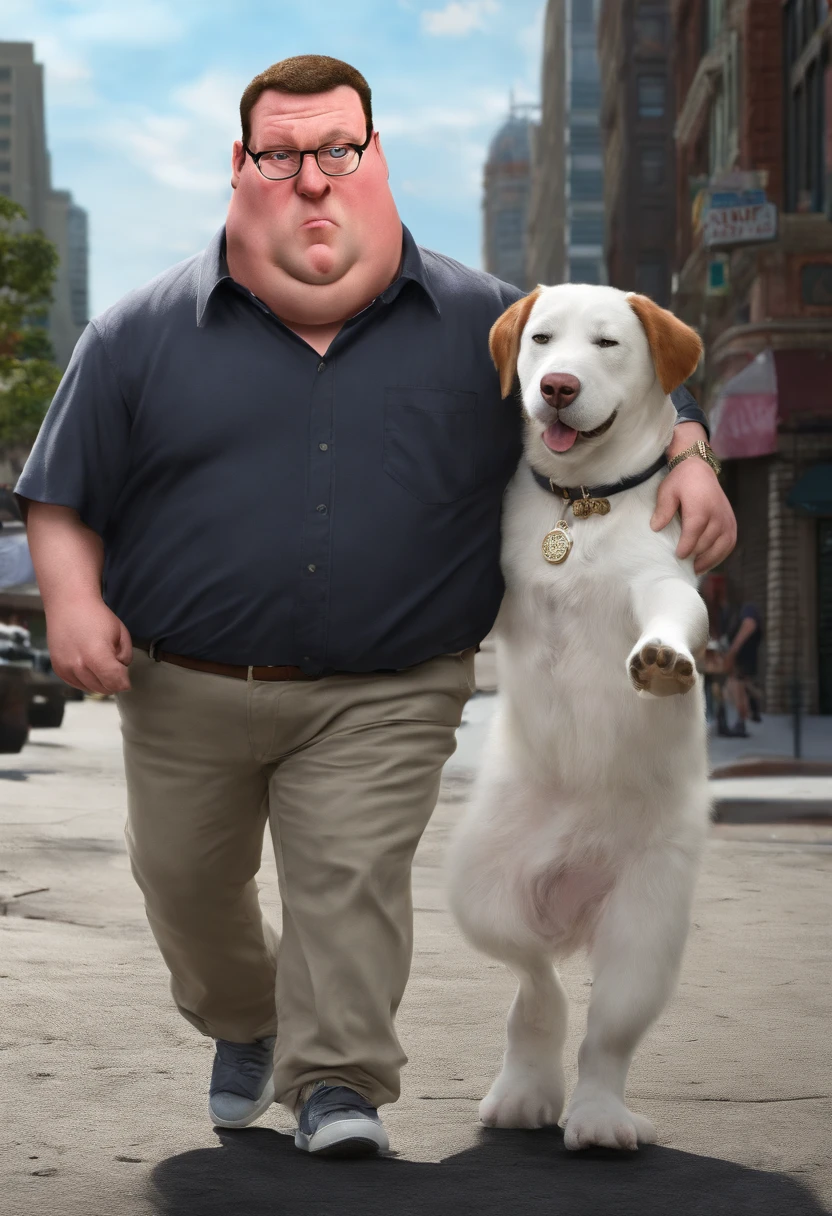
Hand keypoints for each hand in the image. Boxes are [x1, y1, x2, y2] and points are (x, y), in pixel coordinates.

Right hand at [46, 599, 132, 693]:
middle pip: (104, 688)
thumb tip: (121, 672)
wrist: (69, 605)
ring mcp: (65, 668)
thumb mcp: (121, 633)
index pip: (115, 682)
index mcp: (96, 655)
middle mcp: (78, 665)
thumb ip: (125, 657)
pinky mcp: (58, 669)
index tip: (126, 678)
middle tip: (113, 665)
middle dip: (113, 681)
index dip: (124, 682)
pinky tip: (89, 665)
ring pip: (91, 689)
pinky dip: (87, 680)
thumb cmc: (97, 617)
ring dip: (100, 682)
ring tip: (100, 662)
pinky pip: (77, 685)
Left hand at [652, 455, 736, 573]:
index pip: (694, 533)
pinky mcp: (732, 523)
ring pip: (720, 547)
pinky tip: (708, 562)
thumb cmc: (681, 481)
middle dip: (694, 556)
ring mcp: (727, 520)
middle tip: (682, 565)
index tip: (678, 556)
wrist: (700, 469)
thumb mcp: (667, 491)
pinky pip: (729, 544)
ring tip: (694, 568)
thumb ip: (663, 510)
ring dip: (708, 560)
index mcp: (701, 507)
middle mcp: (717, 515)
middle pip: (706, 543)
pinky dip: (720, 556)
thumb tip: (656, 528)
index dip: (686, 548)